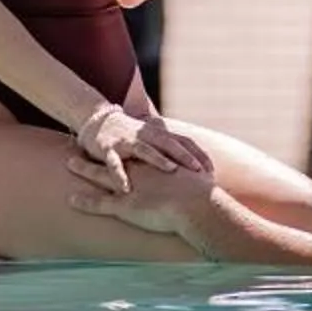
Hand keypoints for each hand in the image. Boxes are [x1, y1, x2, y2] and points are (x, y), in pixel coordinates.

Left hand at [68, 155, 214, 239]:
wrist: (195, 205)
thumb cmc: (199, 194)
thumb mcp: (195, 177)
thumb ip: (192, 173)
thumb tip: (205, 172)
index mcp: (154, 165)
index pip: (136, 153)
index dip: (126, 149)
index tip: (116, 141)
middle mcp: (139, 172)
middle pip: (114, 158)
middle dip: (99, 151)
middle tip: (85, 143)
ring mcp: (130, 188)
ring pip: (100, 175)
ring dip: (85, 169)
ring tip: (68, 162)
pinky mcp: (124, 206)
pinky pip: (99, 203)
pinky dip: (84, 202)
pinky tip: (70, 199)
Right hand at [73, 102, 212, 191]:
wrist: (99, 122)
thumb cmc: (132, 138)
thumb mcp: (154, 142)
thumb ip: (173, 152)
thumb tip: (200, 170)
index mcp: (158, 134)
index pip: (183, 142)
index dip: (199, 155)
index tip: (213, 171)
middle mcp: (145, 135)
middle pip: (169, 144)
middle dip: (185, 156)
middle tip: (199, 170)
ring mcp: (127, 141)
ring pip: (145, 149)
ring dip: (158, 159)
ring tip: (171, 170)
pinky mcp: (108, 148)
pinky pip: (114, 163)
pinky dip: (119, 175)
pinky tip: (126, 188)